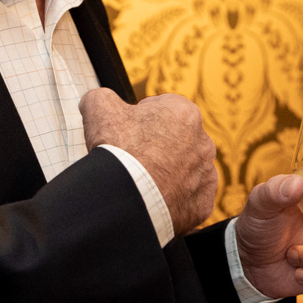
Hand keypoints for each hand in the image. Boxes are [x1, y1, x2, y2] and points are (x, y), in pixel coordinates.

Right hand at [80, 88, 217, 236]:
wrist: (126, 198)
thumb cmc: (119, 149)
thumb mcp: (100, 108)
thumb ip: (101, 97)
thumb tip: (95, 100)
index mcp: (185, 113)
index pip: (163, 110)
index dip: (140, 120)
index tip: (127, 133)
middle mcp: (203, 142)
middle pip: (177, 141)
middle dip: (157, 148)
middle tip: (133, 160)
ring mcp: (206, 175)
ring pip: (185, 171)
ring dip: (168, 174)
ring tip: (142, 183)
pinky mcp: (202, 204)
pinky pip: (188, 199)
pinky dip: (174, 201)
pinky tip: (153, 201)